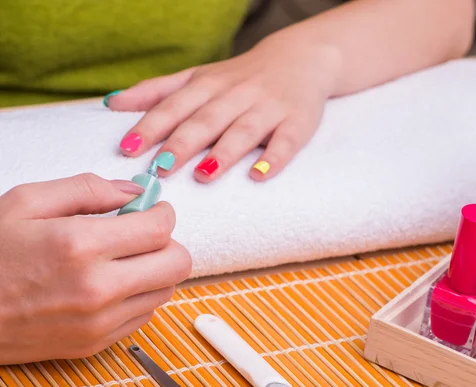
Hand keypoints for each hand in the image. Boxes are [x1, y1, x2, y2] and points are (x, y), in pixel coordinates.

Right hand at [0, 174, 191, 363]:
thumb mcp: (27, 203)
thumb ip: (87, 188)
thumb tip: (134, 191)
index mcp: (80, 246)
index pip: (159, 229)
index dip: (163, 213)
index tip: (155, 209)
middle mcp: (97, 288)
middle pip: (177, 263)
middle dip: (168, 242)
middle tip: (146, 234)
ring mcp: (99, 322)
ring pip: (166, 290)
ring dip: (156, 269)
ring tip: (126, 259)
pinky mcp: (96, 343)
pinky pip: (145, 315)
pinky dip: (140, 295)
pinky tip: (113, 284)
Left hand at [107, 34, 340, 181]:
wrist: (300, 59)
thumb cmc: (240, 76)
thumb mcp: (198, 76)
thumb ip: (158, 91)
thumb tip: (111, 104)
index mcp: (209, 84)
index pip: (174, 106)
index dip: (150, 127)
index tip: (127, 150)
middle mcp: (236, 94)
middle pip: (206, 120)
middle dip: (181, 144)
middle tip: (159, 169)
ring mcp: (268, 108)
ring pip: (243, 130)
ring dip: (224, 152)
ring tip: (203, 174)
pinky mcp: (297, 122)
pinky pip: (286, 141)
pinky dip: (274, 158)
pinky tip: (259, 176)